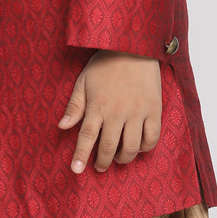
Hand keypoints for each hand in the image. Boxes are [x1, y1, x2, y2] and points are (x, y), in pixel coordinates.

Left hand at [58, 51, 162, 173]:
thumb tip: (62, 126)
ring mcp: (138, 111)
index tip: (76, 170)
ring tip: (117, 159)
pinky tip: (138, 148)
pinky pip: (152, 138)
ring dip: (122, 159)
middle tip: (99, 166)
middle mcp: (118, 111)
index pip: (87, 136)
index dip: (81, 155)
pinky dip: (144, 148)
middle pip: (109, 147)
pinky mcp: (154, 110)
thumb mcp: (84, 81)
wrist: (134, 47)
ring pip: (131, 147)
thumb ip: (75, 105)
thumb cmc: (105, 64)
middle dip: (102, 161)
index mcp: (98, 104)